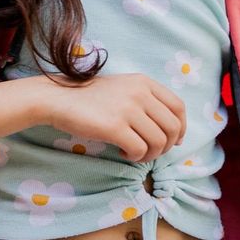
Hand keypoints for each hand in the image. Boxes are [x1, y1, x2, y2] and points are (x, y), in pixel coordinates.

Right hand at [38, 73, 185, 161]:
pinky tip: (123, 152)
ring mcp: (127, 109)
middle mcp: (140, 93)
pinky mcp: (114, 126)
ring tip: (136, 153)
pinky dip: (135, 157)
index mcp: (144, 82)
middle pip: (172, 127)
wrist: (58, 98)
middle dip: (166, 146)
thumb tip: (174, 134)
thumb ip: (147, 102)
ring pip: (158, 142)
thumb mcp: (123, 88)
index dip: (181, 128)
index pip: (178, 107)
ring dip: (150, 154)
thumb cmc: (91, 98)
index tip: (174, 140)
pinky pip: (139, 150)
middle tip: (150, 151)